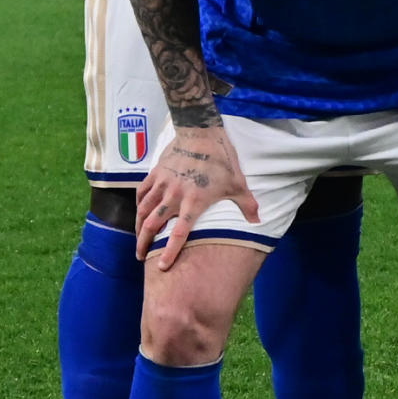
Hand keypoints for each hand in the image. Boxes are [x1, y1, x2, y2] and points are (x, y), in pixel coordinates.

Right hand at [134, 125, 256, 269]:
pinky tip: (139, 213)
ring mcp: (162, 184)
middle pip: (152, 225)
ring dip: (138, 228)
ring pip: (143, 211)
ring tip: (139, 240)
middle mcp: (174, 196)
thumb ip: (247, 205)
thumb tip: (258, 222)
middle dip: (145, 243)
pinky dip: (139, 205)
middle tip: (142, 257)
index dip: (170, 251)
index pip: (179, 233)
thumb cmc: (221, 159)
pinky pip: (141, 194)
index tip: (162, 266)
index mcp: (194, 202)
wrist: (201, 132)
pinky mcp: (155, 174)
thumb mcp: (238, 183)